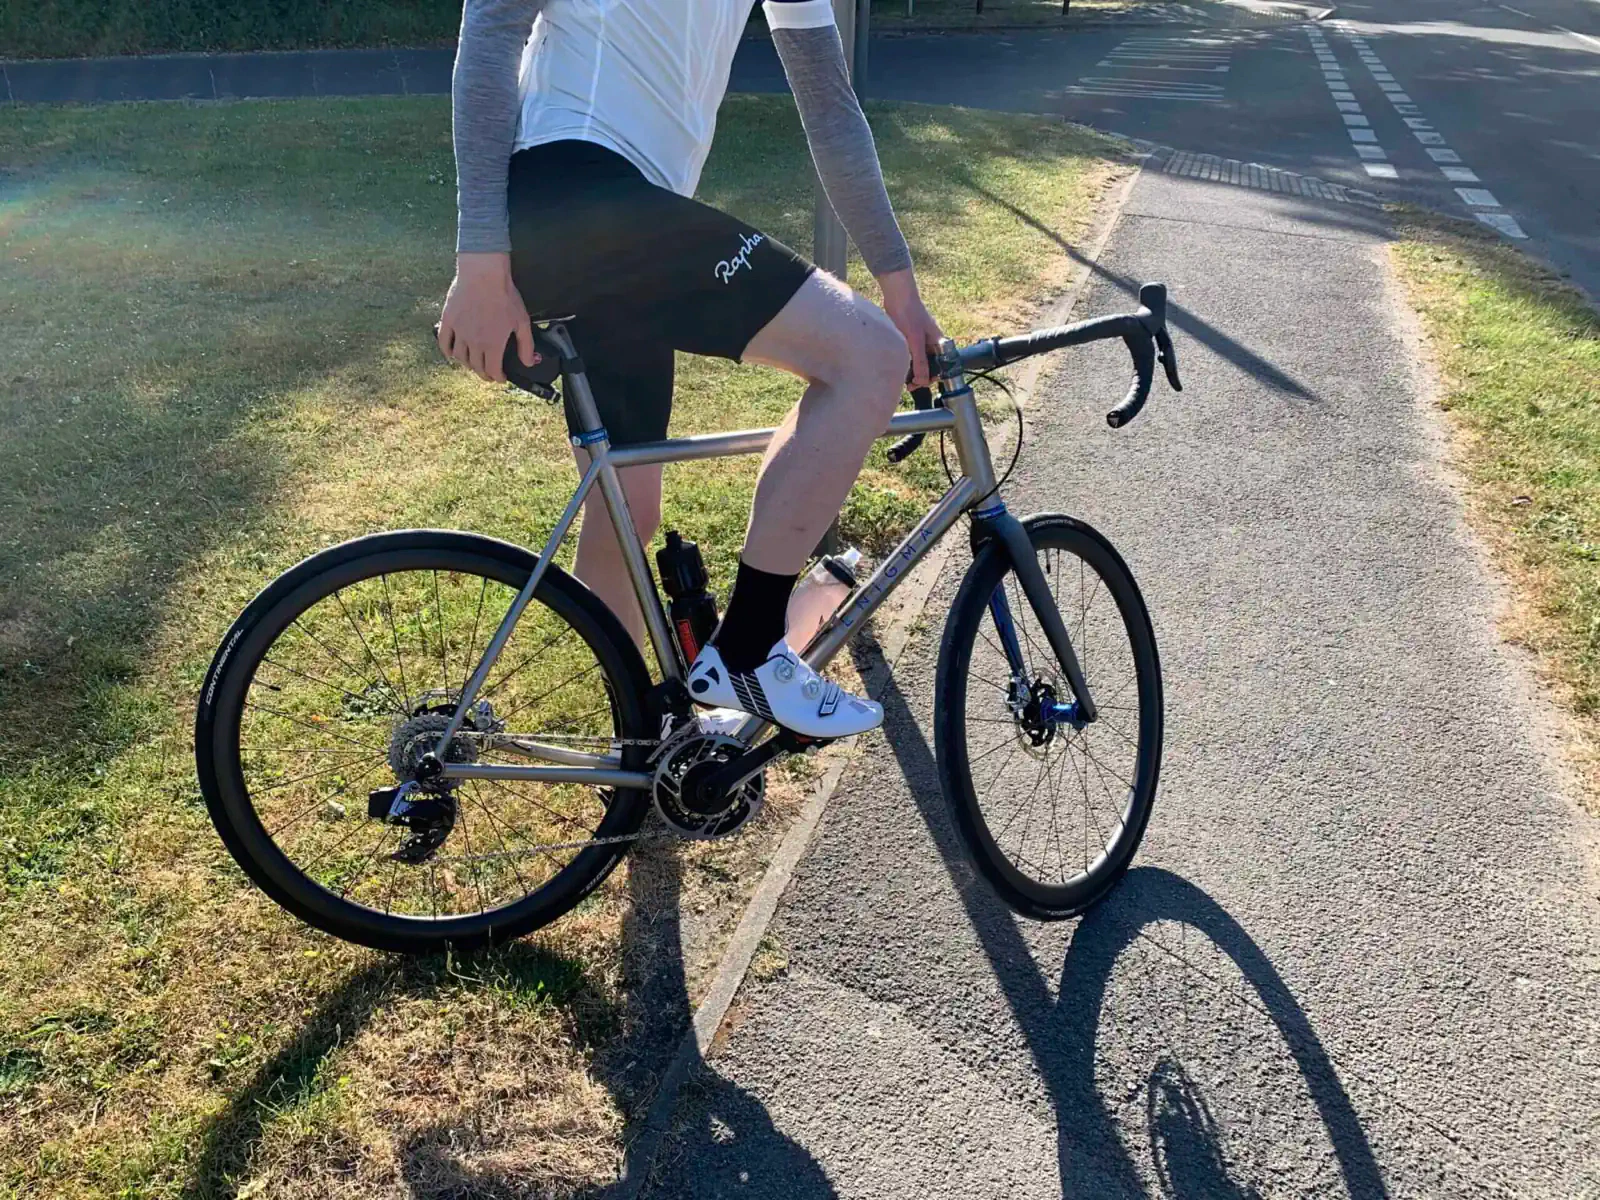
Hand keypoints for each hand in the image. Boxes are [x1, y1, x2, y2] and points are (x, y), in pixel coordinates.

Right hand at [437, 252, 534, 382]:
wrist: (484, 275)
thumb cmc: (504, 296)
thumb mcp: (522, 322)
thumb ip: (526, 345)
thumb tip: (529, 363)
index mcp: (493, 345)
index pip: (493, 371)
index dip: (498, 378)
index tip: (501, 377)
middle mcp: (474, 343)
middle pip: (476, 367)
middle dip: (484, 374)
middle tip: (489, 373)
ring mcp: (459, 332)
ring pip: (460, 358)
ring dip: (467, 364)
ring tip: (473, 363)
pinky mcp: (448, 321)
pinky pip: (444, 342)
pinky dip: (447, 351)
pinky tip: (451, 354)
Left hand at [877, 267, 943, 389]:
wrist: (898, 295)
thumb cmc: (909, 314)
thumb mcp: (916, 341)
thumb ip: (920, 362)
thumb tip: (923, 381)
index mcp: (939, 343)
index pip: (940, 367)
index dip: (930, 378)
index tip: (917, 384)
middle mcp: (932, 343)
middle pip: (930, 366)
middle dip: (920, 376)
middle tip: (908, 385)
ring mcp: (921, 340)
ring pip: (919, 361)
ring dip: (912, 370)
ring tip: (901, 377)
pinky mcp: (910, 338)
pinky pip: (911, 354)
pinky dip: (906, 361)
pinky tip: (898, 365)